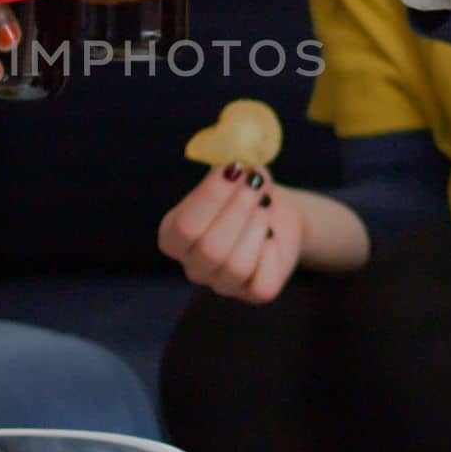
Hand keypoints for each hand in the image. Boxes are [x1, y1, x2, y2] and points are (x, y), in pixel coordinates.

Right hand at [159, 165, 303, 302]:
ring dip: (255, 227)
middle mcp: (192, 264)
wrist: (277, 211)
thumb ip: (227, 163)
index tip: (233, 168)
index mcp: (173, 235)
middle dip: (237, 210)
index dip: (210, 198)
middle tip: (255, 182)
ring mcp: (221, 283)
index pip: (182, 227)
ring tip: (264, 204)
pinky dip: (269, 252)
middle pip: (209, 249)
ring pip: (235, 267)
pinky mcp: (252, 293)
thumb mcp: (234, 170)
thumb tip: (234, 158)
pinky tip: (268, 235)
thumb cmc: (246, 189)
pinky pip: (260, 282)